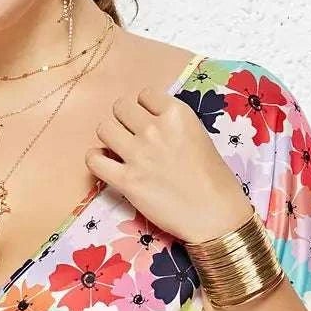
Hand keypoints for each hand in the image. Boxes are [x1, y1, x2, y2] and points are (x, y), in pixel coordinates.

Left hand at [85, 80, 254, 244]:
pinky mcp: (127, 181)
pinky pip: (94, 160)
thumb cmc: (214, 179)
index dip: (144, 108)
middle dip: (124, 120)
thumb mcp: (199, 136)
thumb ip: (173, 125)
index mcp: (177, 114)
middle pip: (120, 107)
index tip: (148, 122)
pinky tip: (106, 164)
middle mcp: (155, 129)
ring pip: (104, 129)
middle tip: (131, 136)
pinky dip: (96, 160)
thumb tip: (149, 123)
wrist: (215, 215)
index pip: (144, 95)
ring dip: (109, 137)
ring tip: (118, 150)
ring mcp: (138, 155)